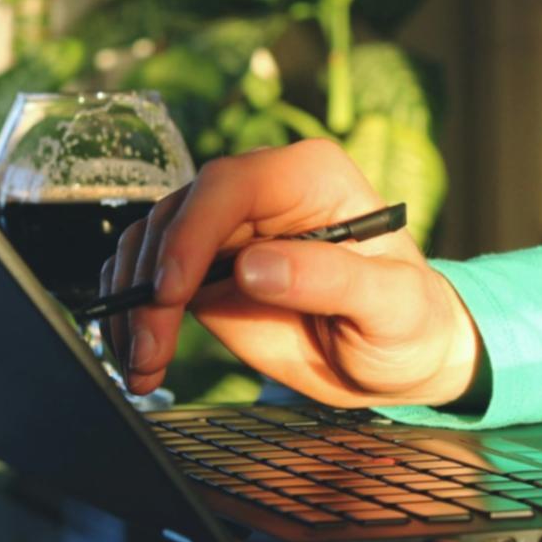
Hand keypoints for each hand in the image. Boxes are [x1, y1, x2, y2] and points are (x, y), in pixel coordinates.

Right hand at [101, 139, 481, 406]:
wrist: (399, 357)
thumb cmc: (409, 322)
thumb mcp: (392, 305)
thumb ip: (331, 280)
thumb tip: (252, 266)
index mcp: (310, 178)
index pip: (229, 185)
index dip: (191, 234)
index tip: (171, 291)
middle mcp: (260, 193)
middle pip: (178, 215)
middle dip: (151, 282)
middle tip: (149, 348)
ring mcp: (227, 231)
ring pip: (151, 245)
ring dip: (132, 304)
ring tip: (142, 363)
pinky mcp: (204, 270)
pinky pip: (148, 277)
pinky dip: (131, 315)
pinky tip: (140, 356)